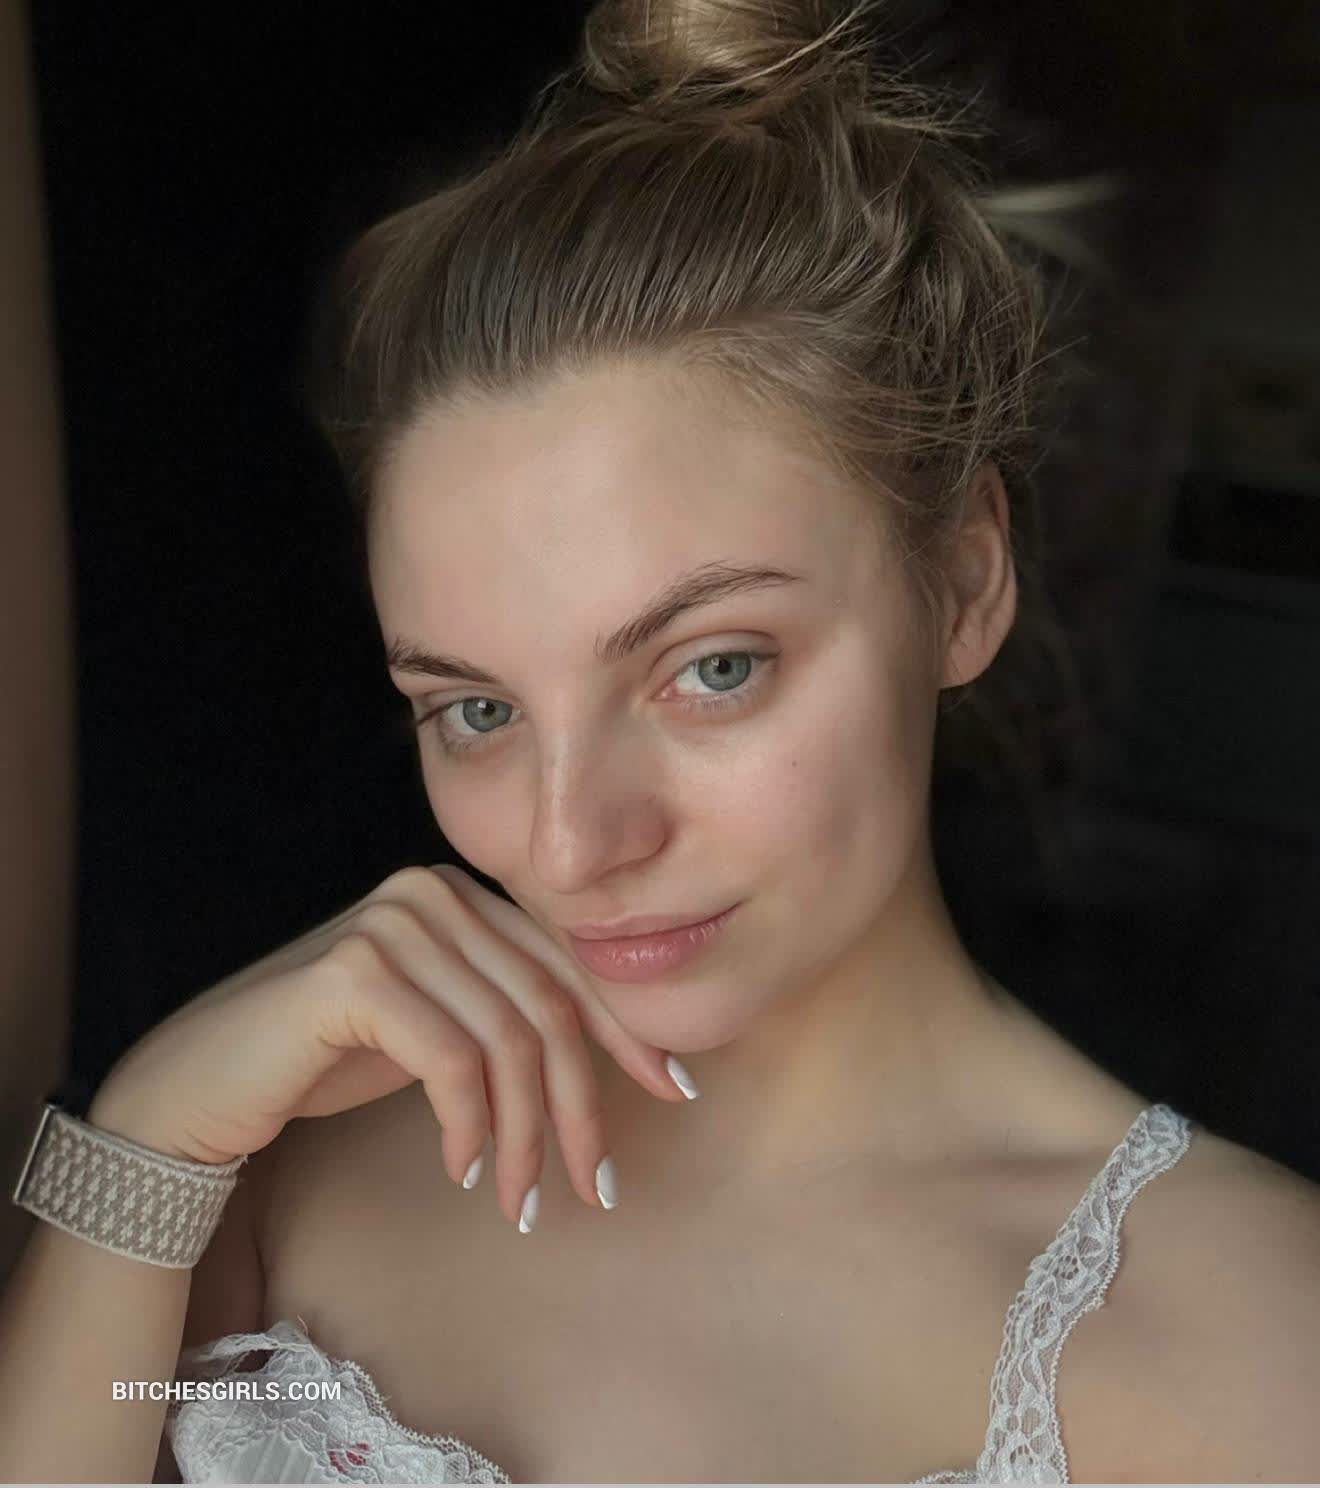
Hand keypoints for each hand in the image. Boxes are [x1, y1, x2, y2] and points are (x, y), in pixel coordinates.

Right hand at [87, 864, 690, 1228]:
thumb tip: (619, 1056)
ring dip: (525, 1136)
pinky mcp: (355, 974)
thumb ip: (509, 1015)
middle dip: (581, 1105)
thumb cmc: (329, 1059)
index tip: (673, 1091)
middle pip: (546, 1005)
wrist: (205, 1081)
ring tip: (519, 1201)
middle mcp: (433, 893)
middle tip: (596, 1187)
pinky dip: (470, 1125)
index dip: (627, 1032)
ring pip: (507, 1041)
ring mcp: (392, 925)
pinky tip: (462, 1170)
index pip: (568, 963)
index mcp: (463, 895)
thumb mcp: (441, 1028)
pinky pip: (451, 1062)